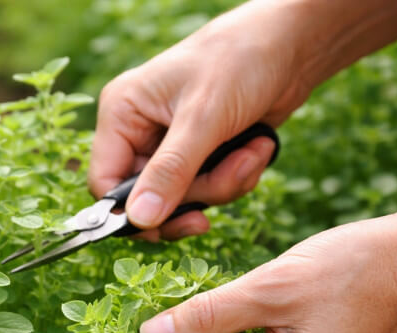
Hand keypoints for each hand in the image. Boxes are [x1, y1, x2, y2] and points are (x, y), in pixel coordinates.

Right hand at [88, 1, 318, 240]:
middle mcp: (140, 132)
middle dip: (195, 195)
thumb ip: (171, 172)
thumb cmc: (240, 60)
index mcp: (122, 114)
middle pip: (149, 198)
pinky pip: (209, 190)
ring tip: (253, 152)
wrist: (292, 43)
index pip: (104, 182)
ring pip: (184, 199)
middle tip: (229, 178)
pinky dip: (237, 177)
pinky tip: (257, 148)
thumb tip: (140, 220)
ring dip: (224, 184)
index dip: (128, 211)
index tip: (162, 226)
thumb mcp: (203, 118)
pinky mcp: (200, 155)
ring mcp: (171, 145)